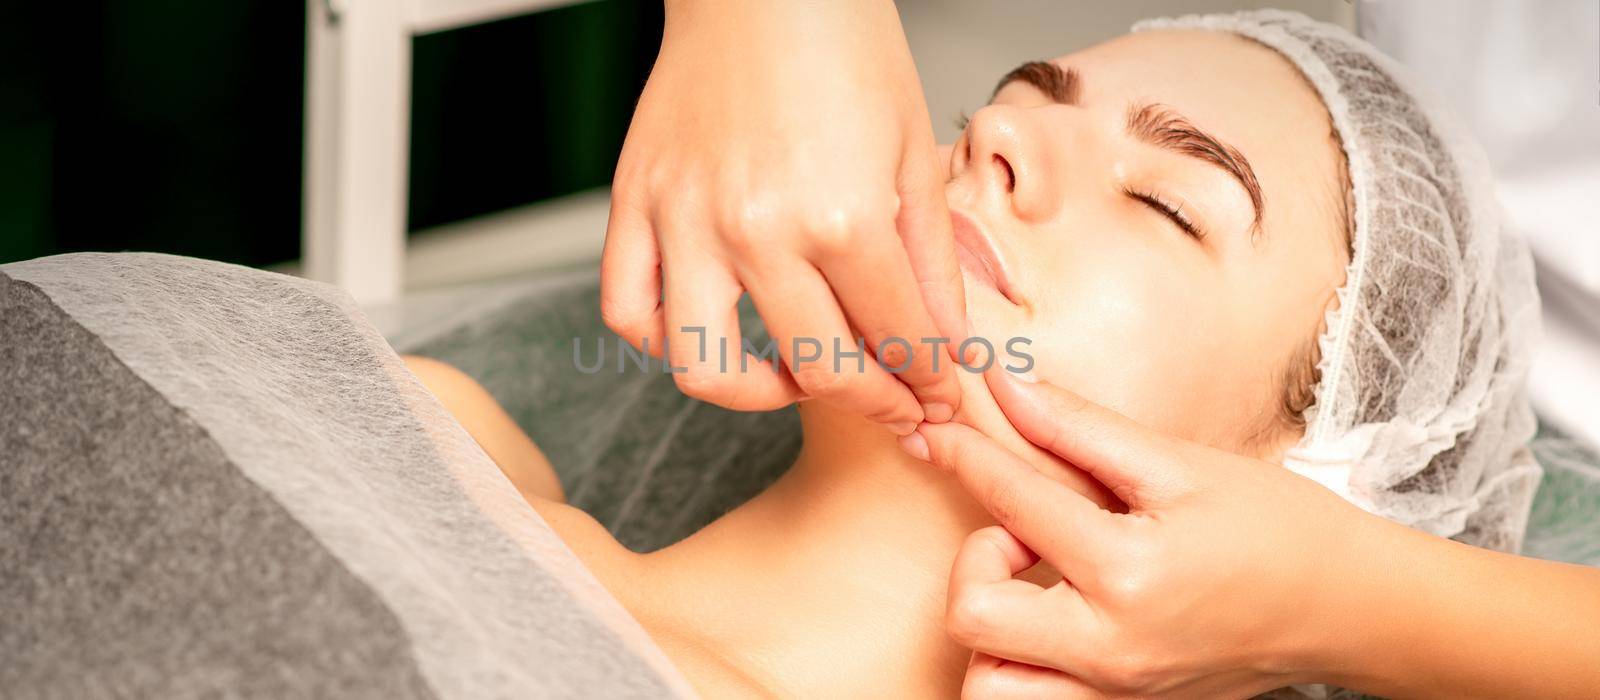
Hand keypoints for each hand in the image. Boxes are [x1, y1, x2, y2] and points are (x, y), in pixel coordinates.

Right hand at [601, 0, 966, 431]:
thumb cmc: (846, 50)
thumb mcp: (912, 156)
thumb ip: (930, 266)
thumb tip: (948, 351)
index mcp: (842, 217)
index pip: (898, 341)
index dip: (930, 383)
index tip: (938, 398)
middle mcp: (757, 231)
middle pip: (819, 368)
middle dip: (877, 402)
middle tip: (897, 402)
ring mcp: (685, 222)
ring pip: (703, 370)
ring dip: (760, 396)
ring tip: (796, 376)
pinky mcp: (634, 202)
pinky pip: (626, 311)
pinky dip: (661, 340)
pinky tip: (709, 328)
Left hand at [901, 371, 1389, 697]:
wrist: (1349, 610)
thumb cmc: (1276, 528)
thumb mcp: (1181, 464)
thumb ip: (1082, 429)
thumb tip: (1007, 385)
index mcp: (1128, 572)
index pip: (1011, 505)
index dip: (965, 456)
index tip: (940, 432)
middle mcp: (1111, 647)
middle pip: (972, 616)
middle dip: (975, 562)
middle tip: (1020, 533)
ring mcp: (1114, 694)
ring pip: (988, 686)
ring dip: (989, 629)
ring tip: (1031, 586)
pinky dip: (1017, 665)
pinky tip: (1050, 617)